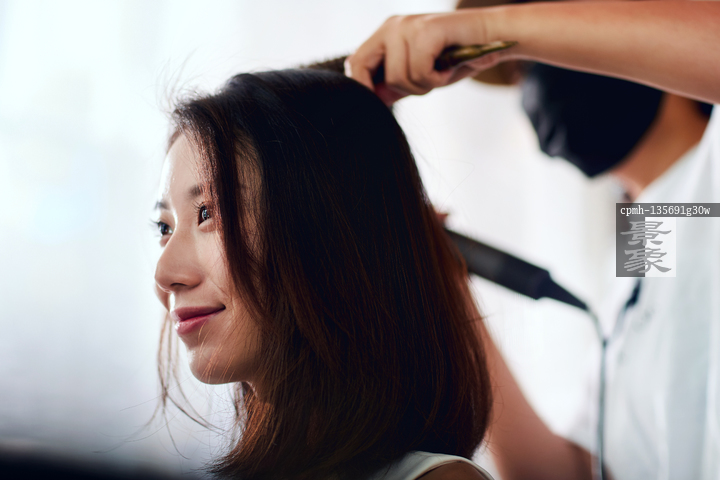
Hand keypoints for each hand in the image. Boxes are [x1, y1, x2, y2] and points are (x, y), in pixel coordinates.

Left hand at [345, 11, 506, 104]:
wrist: (492, 38)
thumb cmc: (456, 58)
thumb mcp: (419, 75)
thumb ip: (395, 85)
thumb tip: (373, 101)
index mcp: (386, 34)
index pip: (355, 63)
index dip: (361, 87)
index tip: (379, 103)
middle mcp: (391, 26)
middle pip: (364, 67)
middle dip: (392, 88)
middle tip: (422, 85)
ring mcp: (406, 26)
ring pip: (397, 77)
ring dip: (423, 85)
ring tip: (441, 72)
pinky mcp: (425, 30)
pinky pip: (419, 72)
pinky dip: (436, 79)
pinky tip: (448, 68)